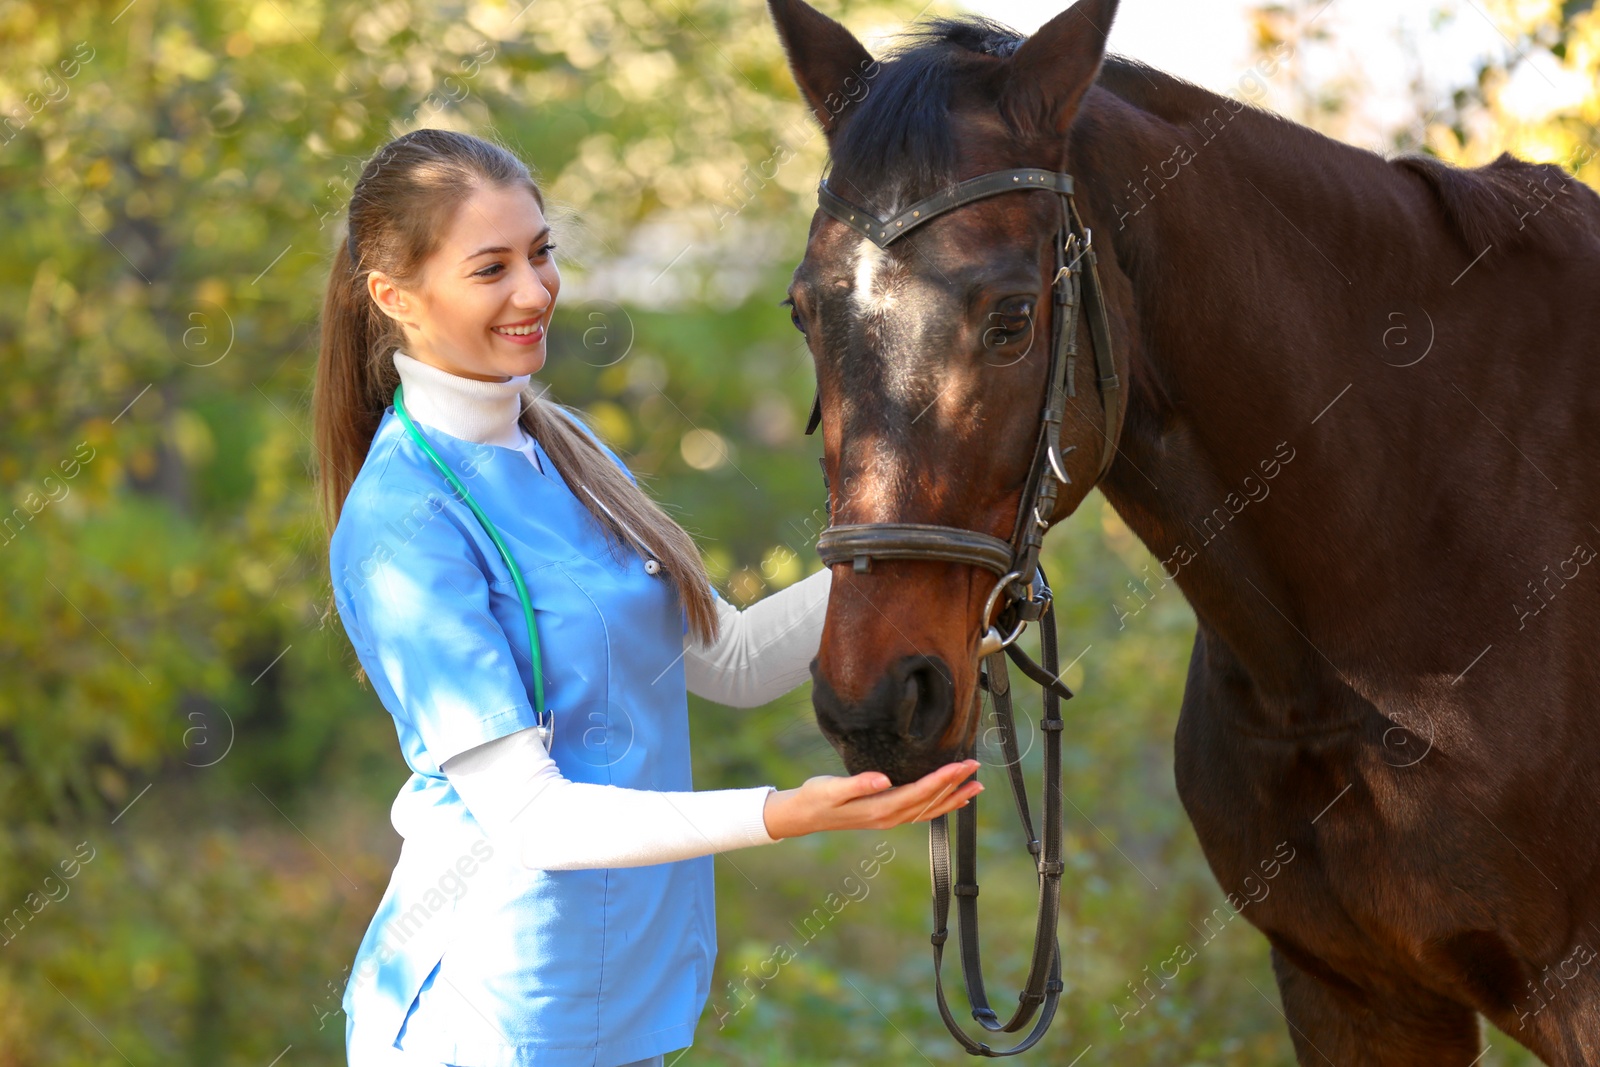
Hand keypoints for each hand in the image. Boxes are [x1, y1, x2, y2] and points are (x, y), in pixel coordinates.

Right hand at [761, 760, 982, 839]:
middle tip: (976, 768)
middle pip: (930, 801)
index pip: (919, 792)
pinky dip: (940, 806)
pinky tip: (953, 800)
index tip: (960, 766)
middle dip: (955, 785)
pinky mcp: (887, 816)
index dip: (942, 779)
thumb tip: (883, 780)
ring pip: (930, 809)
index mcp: (880, 808)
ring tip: (976, 786)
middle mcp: (890, 817)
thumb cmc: (817, 797)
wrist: (805, 815)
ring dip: (954, 798)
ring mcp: (890, 819)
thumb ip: (858, 783)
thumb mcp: (832, 788)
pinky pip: (921, 812)